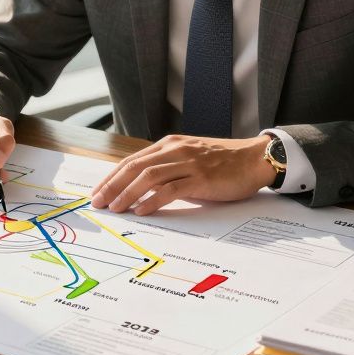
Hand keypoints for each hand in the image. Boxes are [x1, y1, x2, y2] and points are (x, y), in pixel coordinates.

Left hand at [90, 134, 274, 214]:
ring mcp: (188, 163)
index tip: (98, 192)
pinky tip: (142, 210)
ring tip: (115, 208)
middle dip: (112, 185)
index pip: (132, 161)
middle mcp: (175, 150)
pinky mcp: (201, 178)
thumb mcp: (189, 159)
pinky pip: (171, 189)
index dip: (111, 177)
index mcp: (169, 145)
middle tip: (98, 202)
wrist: (255, 158)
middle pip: (134, 167)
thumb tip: (142, 190)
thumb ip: (168, 169)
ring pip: (148, 177)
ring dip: (128, 194)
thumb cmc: (223, 162)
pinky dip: (153, 200)